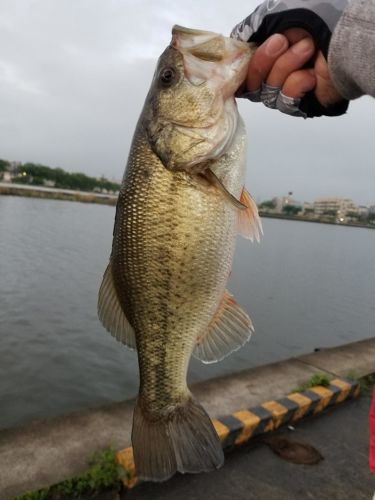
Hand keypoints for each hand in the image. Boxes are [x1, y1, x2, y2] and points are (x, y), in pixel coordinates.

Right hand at [231, 0, 349, 117]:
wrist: (346, 37)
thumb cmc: (319, 20)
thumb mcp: (277, 13)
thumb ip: (252, 28)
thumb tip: (235, 40)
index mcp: (268, 54)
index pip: (242, 69)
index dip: (241, 65)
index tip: (243, 54)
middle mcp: (275, 73)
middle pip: (250, 83)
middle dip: (264, 60)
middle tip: (283, 40)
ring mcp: (287, 90)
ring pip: (267, 90)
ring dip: (287, 65)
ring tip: (309, 49)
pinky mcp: (299, 104)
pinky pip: (285, 98)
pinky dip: (299, 82)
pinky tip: (314, 73)